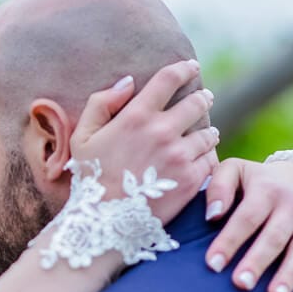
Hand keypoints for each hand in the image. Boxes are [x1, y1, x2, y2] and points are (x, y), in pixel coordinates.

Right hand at [69, 60, 218, 222]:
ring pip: (209, 133)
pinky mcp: (191, 180)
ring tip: (205, 136)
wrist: (104, 224)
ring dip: (208, 132)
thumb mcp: (81, 137)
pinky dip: (207, 158)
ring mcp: (180, 156)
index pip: (170, 79)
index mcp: (136, 116)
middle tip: (204, 99)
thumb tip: (129, 82)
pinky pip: (210, 160)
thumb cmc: (89, 180)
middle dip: (203, 99)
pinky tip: (201, 160)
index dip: (184, 69)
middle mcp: (162, 131)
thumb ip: (101, 103)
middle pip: (198, 103)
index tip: (192, 67)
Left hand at [203, 158, 292, 291]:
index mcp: (268, 190)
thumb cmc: (256, 179)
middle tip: (240, 284)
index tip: (212, 264)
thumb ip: (219, 186)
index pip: (246, 218)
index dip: (229, 241)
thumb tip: (212, 216)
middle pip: (274, 238)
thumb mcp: (236, 169)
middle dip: (257, 261)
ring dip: (289, 277)